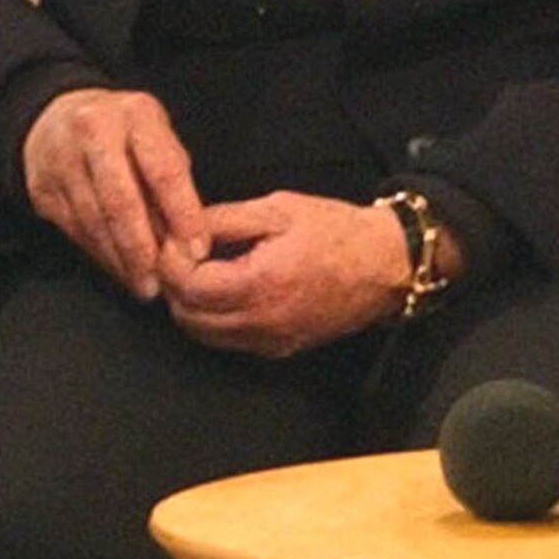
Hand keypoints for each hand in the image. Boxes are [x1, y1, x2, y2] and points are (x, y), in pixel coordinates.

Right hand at [20, 86, 208, 297]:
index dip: (183, 215)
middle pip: (121, 202)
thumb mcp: (158, 138)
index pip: (164, 171)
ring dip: (121, 260)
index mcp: (136, 114)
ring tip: (144, 284)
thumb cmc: (125, 133)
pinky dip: (101, 254)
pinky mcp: (41, 187)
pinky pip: (75, 230)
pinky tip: (119, 269)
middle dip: (143, 249)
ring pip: (94, 222)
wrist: (58, 117)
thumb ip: (175, 181)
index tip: (197, 251)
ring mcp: (61, 159)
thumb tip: (188, 242)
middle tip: (161, 283)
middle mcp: (94, 130)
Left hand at [158, 192, 404, 357]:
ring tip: (201, 270)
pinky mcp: (280, 349)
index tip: (176, 240)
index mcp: (259, 284)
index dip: (171, 262)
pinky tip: (225, 290)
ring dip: (191, 305)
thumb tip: (182, 227)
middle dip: (174, 285)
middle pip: (186, 316)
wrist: (388, 265)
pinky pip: (229, 342)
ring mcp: (270, 342)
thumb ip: (224, 219)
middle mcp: (261, 322)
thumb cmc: (338, 232)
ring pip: (203, 334)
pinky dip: (214, 320)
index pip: (186, 287)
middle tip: (182, 254)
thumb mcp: (278, 209)